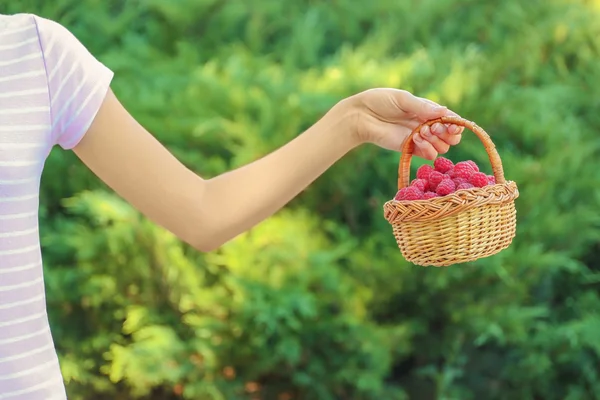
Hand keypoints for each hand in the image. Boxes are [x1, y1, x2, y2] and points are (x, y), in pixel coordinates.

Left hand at [344, 88, 463, 158]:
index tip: (451, 123)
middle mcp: (427, 125)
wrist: (361, 115)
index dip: (455, 123)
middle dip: (448, 133)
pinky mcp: (410, 149)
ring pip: (442, 147)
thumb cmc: (380, 101)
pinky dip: (428, 148)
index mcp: (427, 110)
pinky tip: (415, 138)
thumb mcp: (403, 99)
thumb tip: (444, 112)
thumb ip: (423, 107)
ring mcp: (420, 139)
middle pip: (451, 136)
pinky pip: (430, 155)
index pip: (450, 119)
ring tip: (421, 131)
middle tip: (434, 128)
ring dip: (437, 140)